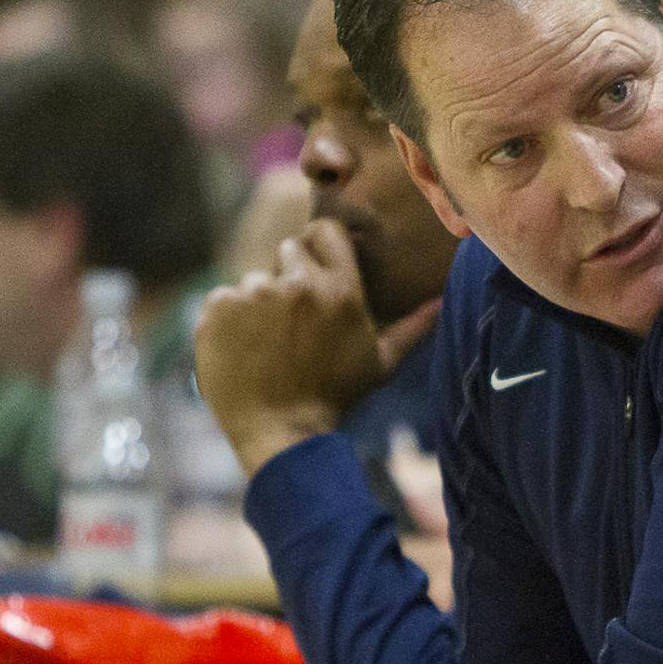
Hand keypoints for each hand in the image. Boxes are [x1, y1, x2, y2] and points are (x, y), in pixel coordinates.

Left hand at [195, 219, 440, 474]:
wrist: (282, 432)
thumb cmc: (336, 397)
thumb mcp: (381, 362)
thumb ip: (412, 327)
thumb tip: (443, 301)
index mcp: (341, 289)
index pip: (326, 230)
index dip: (319, 244)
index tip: (315, 264)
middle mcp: (299, 283)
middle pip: (288, 250)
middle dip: (289, 276)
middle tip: (291, 321)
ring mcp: (255, 293)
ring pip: (255, 280)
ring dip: (258, 304)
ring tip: (266, 345)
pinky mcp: (219, 307)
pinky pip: (222, 299)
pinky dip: (227, 321)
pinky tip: (242, 350)